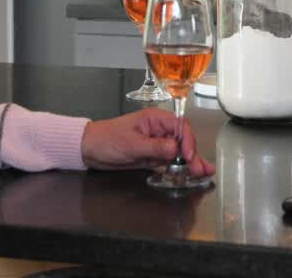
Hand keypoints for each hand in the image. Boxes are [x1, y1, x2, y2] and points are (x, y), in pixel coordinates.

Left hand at [80, 108, 215, 175]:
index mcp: (154, 119)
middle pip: (182, 140)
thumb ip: (154, 147)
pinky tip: (190, 173)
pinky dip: (179, 167)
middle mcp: (158, 130)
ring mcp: (156, 144)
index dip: (187, 140)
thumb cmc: (106, 139)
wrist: (89, 150)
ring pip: (178, 153)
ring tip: (202, 173)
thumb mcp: (131, 144)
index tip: (188, 155)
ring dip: (190, 163)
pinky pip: (169, 162)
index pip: (179, 126)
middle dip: (192, 155)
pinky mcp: (152, 156)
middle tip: (200, 170)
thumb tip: (175, 149)